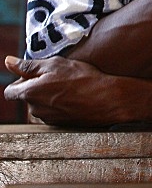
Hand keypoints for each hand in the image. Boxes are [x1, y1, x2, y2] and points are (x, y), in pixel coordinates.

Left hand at [4, 55, 128, 126]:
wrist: (105, 99)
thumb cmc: (81, 79)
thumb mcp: (54, 64)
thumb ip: (28, 65)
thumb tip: (8, 62)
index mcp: (29, 93)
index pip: (10, 91)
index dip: (20, 80)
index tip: (34, 74)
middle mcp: (35, 110)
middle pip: (27, 96)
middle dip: (37, 86)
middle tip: (57, 75)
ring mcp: (47, 119)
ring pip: (41, 104)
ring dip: (49, 95)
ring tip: (69, 85)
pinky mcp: (59, 124)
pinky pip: (53, 111)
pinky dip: (59, 103)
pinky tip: (74, 95)